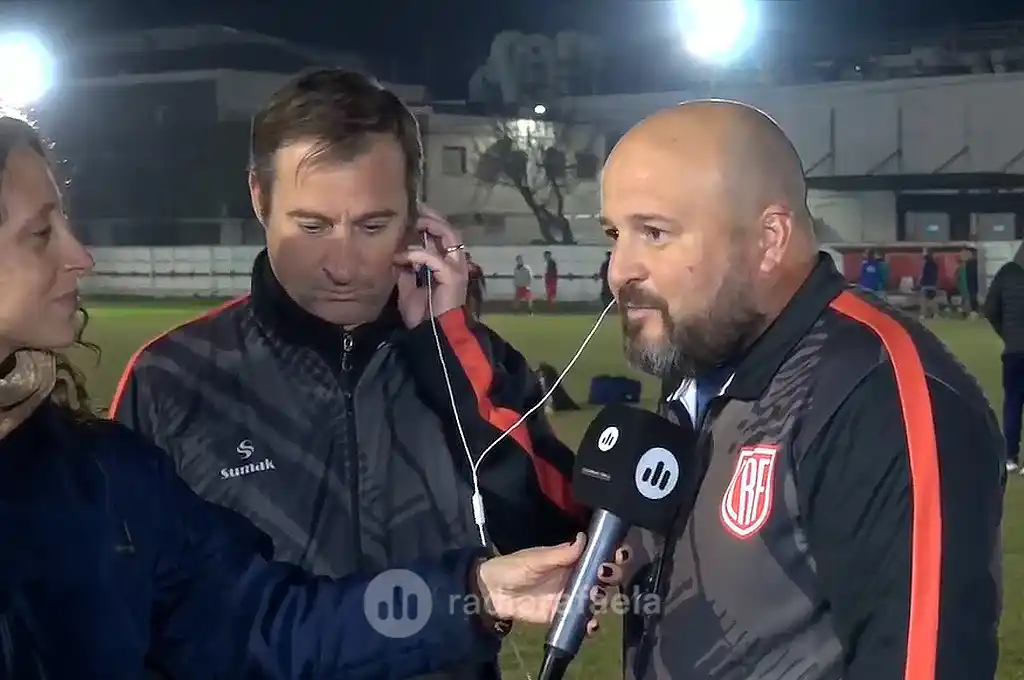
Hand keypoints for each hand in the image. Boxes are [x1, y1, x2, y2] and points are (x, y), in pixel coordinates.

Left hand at [394, 205, 467, 327]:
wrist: (431, 335)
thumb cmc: (422, 314)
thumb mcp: (408, 286)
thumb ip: (407, 268)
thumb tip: (398, 251)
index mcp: (447, 265)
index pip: (442, 236)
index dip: (429, 222)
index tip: (412, 213)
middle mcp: (456, 263)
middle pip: (449, 230)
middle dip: (431, 217)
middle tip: (414, 209)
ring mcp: (457, 269)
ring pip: (449, 235)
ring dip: (429, 226)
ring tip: (412, 222)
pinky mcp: (453, 276)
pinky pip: (434, 257)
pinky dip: (416, 254)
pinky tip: (402, 256)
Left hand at [472, 533, 630, 634]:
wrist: (493, 593)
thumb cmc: (514, 567)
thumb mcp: (536, 559)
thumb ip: (560, 553)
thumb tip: (584, 538)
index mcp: (571, 558)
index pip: (598, 554)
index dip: (613, 553)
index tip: (620, 553)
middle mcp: (576, 576)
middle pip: (604, 576)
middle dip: (612, 575)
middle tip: (605, 575)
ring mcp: (571, 597)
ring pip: (597, 598)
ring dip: (602, 598)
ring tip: (594, 596)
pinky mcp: (563, 615)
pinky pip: (582, 620)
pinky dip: (590, 623)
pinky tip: (590, 623)